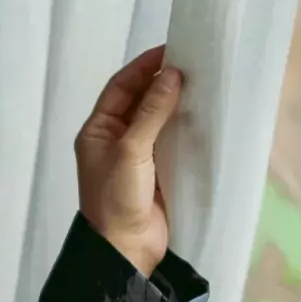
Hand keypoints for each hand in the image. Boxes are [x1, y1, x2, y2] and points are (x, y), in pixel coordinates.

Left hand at [74, 44, 182, 279]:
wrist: (126, 251)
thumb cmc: (117, 200)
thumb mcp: (131, 150)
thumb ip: (151, 112)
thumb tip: (171, 74)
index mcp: (97, 131)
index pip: (120, 88)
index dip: (144, 67)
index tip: (171, 50)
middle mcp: (114, 139)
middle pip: (139, 100)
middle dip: (162, 82)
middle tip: (193, 63)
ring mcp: (136, 156)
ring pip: (157, 119)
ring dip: (176, 103)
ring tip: (202, 83)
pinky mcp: (157, 172)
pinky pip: (170, 141)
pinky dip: (184, 126)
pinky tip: (202, 114)